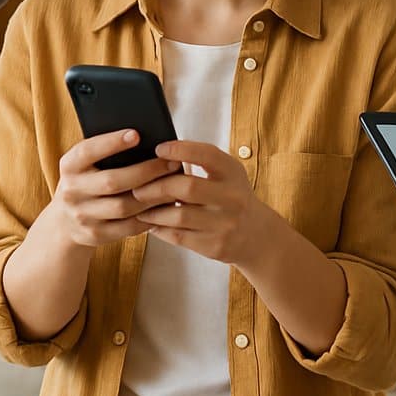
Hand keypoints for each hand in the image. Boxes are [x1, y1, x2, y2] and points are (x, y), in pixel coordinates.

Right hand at [48, 130, 180, 248]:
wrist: (65, 222)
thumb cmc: (86, 182)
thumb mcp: (85, 164)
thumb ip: (105, 153)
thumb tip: (144, 138)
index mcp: (69, 166)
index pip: (88, 151)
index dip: (111, 142)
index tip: (136, 134)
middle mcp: (71, 191)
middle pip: (112, 181)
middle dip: (146, 171)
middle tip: (171, 163)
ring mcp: (81, 216)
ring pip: (123, 207)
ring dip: (152, 196)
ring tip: (173, 185)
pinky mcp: (94, 235)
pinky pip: (127, 227)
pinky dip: (149, 217)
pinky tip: (164, 207)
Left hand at [132, 140, 273, 265]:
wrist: (258, 236)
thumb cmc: (233, 196)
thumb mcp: (228, 173)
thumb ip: (202, 161)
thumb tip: (160, 154)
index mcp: (233, 173)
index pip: (206, 155)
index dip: (180, 149)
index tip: (158, 149)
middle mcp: (232, 198)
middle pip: (187, 188)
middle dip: (157, 186)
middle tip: (137, 187)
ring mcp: (224, 224)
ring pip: (179, 216)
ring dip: (153, 211)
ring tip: (139, 206)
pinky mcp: (214, 246)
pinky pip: (179, 237)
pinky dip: (160, 229)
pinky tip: (151, 223)